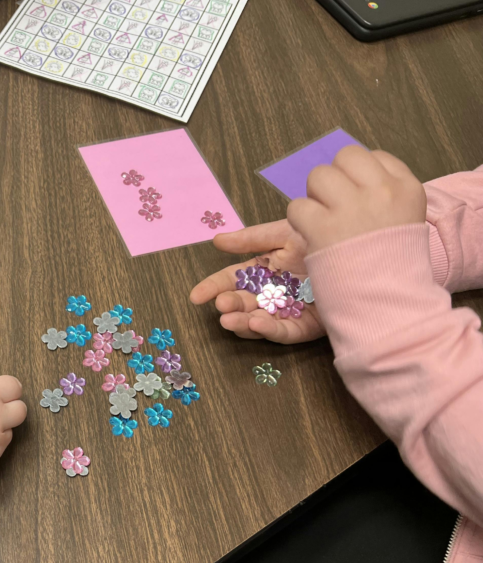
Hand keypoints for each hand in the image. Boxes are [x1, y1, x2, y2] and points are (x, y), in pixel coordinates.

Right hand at [190, 219, 324, 343]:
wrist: (367, 246)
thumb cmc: (326, 236)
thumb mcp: (285, 232)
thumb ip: (251, 238)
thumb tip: (216, 240)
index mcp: (266, 269)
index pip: (233, 279)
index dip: (214, 287)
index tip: (196, 296)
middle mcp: (274, 291)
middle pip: (244, 302)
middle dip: (230, 306)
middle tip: (221, 305)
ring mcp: (290, 309)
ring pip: (260, 320)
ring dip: (242, 322)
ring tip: (230, 320)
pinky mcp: (309, 325)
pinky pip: (286, 330)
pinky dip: (270, 329)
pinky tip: (257, 322)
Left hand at [288, 146, 426, 253]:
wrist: (388, 301)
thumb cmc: (392, 264)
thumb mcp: (404, 221)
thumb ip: (383, 194)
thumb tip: (352, 174)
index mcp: (407, 187)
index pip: (374, 156)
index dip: (358, 174)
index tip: (357, 196)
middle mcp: (382, 191)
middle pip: (346, 156)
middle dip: (335, 179)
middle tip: (335, 207)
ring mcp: (352, 207)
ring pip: (319, 175)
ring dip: (314, 197)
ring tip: (324, 222)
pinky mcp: (324, 227)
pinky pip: (298, 206)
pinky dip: (299, 220)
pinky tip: (312, 236)